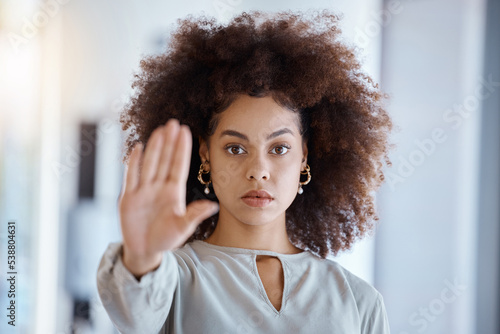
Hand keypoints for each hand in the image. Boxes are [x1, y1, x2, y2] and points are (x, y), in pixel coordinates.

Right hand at [118, 119, 218, 276]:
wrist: (144, 250)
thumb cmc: (165, 239)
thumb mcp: (183, 227)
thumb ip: (195, 215)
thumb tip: (213, 206)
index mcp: (173, 193)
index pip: (179, 166)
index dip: (181, 149)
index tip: (186, 132)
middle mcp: (159, 188)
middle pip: (164, 160)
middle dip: (169, 142)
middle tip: (173, 122)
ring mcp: (143, 191)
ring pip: (150, 164)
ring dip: (154, 147)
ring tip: (159, 130)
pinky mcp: (129, 198)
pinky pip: (131, 177)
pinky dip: (134, 163)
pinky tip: (138, 148)